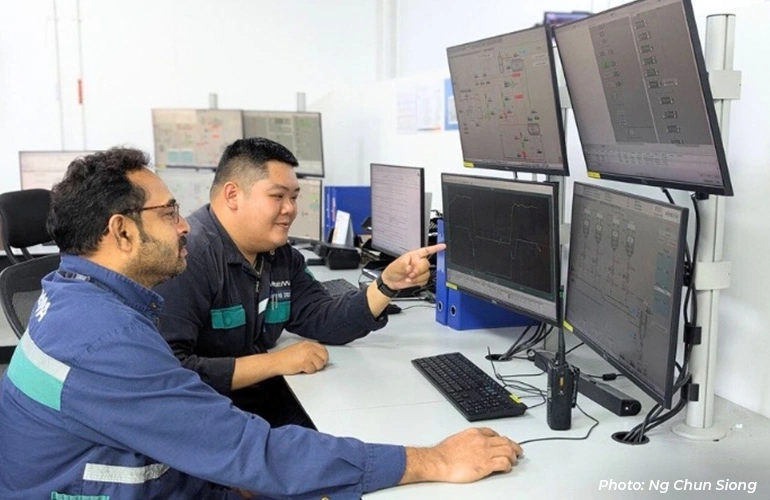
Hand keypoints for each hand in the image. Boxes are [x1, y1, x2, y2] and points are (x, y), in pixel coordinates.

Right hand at [274, 341, 328, 374]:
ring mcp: (307, 355)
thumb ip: (309, 349)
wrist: (276, 361)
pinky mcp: (305, 363)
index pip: (323, 349)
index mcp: (308, 343)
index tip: (321, 360)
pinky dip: (308, 371)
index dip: (323, 356)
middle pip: (324, 357)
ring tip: (306, 367)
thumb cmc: (285, 356)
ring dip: (314, 368)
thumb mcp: (299, 348)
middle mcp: (309, 347)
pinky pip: (313, 370)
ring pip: (320, 365)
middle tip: (315, 365)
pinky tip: (302, 368)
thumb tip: (319, 355)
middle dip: (321, 363)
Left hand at [380, 243, 445, 289]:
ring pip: (427, 273)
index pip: (426, 250)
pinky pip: (425, 280)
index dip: (435, 248)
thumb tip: (410, 267)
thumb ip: (404, 265)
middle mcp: (418, 262)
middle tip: (410, 273)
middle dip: (418, 270)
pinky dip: (418, 282)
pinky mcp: (421, 278)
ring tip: (408, 277)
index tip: (443, 246)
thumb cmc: (393, 270)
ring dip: (417, 277)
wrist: (391, 281)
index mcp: (414, 256)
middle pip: (426, 264)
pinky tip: (411, 280)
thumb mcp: (396, 265)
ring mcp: (420, 271)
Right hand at [401, 428, 521, 484]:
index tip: (504, 442)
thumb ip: (468, 439)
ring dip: (513, 456)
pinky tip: (507, 468)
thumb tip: (472, 444)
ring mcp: (485, 452)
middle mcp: (482, 440)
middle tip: (517, 451)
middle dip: (513, 446)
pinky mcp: (486, 464)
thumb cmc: (444, 453)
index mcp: (475, 433)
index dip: (501, 438)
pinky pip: (504, 463)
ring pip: (508, 451)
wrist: (440, 461)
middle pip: (504, 441)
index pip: (493, 433)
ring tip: (514, 460)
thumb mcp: (457, 438)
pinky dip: (508, 465)